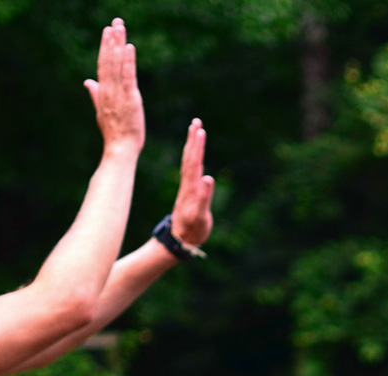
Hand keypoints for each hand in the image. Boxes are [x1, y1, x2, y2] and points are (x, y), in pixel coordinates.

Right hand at [84, 19, 145, 151]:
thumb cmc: (114, 132)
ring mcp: (118, 94)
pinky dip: (127, 62)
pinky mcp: (129, 99)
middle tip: (115, 23)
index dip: (105, 48)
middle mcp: (108, 90)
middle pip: (108, 60)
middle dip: (111, 41)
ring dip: (117, 45)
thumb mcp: (102, 111)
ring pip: (116, 65)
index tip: (108, 31)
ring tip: (119, 28)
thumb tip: (88, 81)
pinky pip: (128, 77)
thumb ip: (96, 94)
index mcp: (103, 93)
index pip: (103, 65)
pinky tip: (129, 47)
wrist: (120, 149)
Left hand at [168, 119, 214, 245]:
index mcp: (191, 189)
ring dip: (192, 145)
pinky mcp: (188, 191)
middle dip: (193, 140)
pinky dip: (192, 157)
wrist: (180, 240)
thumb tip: (208, 178)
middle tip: (196, 122)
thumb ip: (204, 198)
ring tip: (195, 130)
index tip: (200, 130)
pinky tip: (194, 152)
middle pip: (190, 158)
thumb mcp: (200, 217)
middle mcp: (187, 185)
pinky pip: (190, 169)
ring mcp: (187, 187)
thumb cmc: (192, 231)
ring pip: (189, 162)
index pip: (194, 163)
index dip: (197, 147)